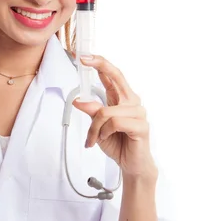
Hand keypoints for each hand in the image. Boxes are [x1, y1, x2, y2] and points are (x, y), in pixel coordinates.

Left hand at [72, 55, 157, 178]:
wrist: (131, 164)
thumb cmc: (118, 143)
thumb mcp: (98, 127)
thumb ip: (92, 111)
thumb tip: (79, 100)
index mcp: (122, 98)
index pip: (112, 75)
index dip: (100, 63)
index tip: (84, 56)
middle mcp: (132, 102)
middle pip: (116, 77)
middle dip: (100, 66)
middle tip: (83, 60)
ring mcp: (138, 113)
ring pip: (105, 111)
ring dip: (94, 126)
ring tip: (94, 138)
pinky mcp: (141, 126)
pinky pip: (114, 122)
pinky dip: (103, 132)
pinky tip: (105, 138)